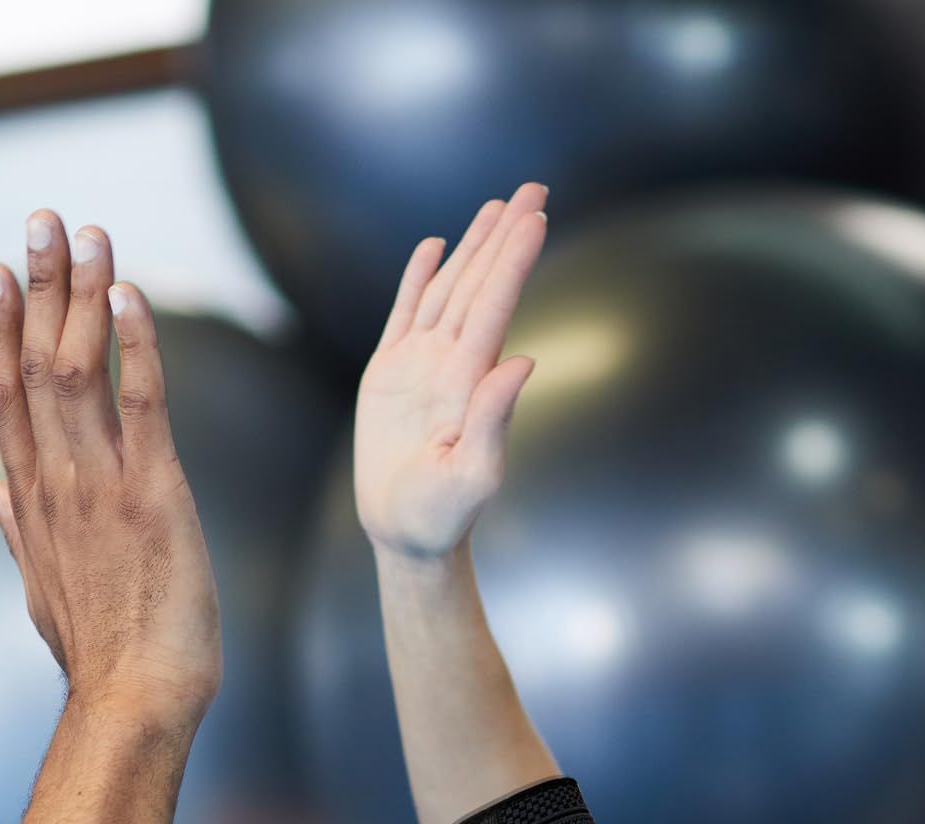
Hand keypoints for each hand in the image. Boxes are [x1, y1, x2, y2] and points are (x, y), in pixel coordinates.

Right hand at [0, 212, 222, 729]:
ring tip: (87, 232)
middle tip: (40, 219)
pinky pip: (141, 405)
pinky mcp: (153, 496)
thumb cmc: (102, 657)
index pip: (4, 398)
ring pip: (78, 370)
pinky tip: (132, 296)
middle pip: (35, 364)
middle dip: (39, 285)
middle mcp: (57, 484)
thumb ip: (16, 531)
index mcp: (33, 504)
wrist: (134, 704)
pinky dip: (135, 346)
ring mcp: (101, 487)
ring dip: (83, 295)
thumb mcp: (42, 591)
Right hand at [354, 181, 548, 561]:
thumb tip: (522, 361)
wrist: (404, 534)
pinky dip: (418, 279)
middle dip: (505, 237)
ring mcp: (420, 365)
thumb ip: (494, 420)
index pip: (495, 307)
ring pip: (448, 291)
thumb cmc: (441, 516)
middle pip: (480, 286)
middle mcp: (451, 364)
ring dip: (472, 247)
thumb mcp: (472, 477)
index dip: (514, 261)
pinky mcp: (389, 373)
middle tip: (533, 188)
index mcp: (471, 382)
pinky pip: (406, 314)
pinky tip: (434, 247)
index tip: (534, 217)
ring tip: (496, 206)